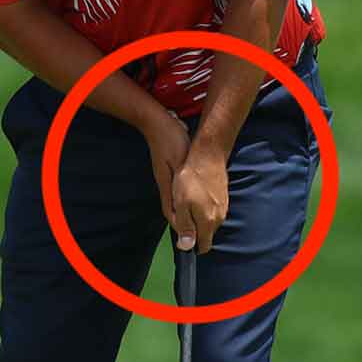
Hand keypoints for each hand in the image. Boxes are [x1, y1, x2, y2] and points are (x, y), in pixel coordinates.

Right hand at [141, 111, 190, 232]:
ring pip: (177, 202)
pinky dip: (187, 200)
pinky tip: (197, 201)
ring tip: (202, 223)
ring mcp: (167, 178)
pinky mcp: (171, 172)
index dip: (181, 227)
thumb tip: (184, 202)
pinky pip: (179, 192)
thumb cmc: (171, 139)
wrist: (160, 122)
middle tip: (201, 235)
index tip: (191, 239)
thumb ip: (180, 179)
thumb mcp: (178, 159)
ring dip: (187, 213)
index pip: (172, 213)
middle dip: (185, 224)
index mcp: (168, 184)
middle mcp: (166, 184)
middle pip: (174, 211)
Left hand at [171, 146, 229, 252]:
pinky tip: (195, 195)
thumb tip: (186, 247)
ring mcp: (223, 208)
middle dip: (192, 230)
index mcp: (208, 222)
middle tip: (179, 213)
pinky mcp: (224, 198)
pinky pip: (212, 211)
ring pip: (208, 222)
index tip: (181, 236)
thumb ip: (185, 226)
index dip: (191, 245)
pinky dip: (203, 208)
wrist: (209, 156)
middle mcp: (219, 218)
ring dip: (197, 218)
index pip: (203, 245)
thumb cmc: (191, 179)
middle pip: (205, 234)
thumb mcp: (181, 203)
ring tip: (185, 202)